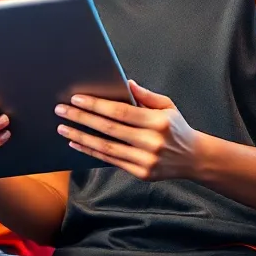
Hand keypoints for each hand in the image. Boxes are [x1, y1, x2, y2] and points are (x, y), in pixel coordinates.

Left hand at [55, 80, 202, 180]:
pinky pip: (110, 160)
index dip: (96, 105)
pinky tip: (76, 142)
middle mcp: (152, 142)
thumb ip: (145, 95)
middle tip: (61, 110)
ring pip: (106, 147)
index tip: (76, 99)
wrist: (194, 158)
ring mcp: (146, 160)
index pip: (120, 112)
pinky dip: (91, 151)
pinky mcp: (141, 173)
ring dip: (81, 137)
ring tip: (63, 127)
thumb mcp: (167, 106)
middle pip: (109, 129)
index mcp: (158, 122)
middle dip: (81, 118)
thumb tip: (125, 82)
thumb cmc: (177, 128)